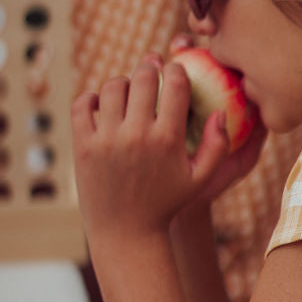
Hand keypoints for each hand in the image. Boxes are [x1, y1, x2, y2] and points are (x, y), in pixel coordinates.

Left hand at [71, 59, 231, 245]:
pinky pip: (82, 104)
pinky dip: (92, 98)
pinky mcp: (83, 146)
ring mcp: (106, 139)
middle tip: (150, 71)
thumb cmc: (166, 203)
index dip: (176, 70)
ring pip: (112, 86)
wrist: (125, 233)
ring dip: (123, 83)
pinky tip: (102, 105)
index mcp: (167, 139)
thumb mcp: (200, 179)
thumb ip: (218, 145)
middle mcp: (136, 135)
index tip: (174, 72)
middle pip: (143, 77)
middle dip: (149, 68)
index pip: (175, 83)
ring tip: (128, 91)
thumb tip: (219, 112)